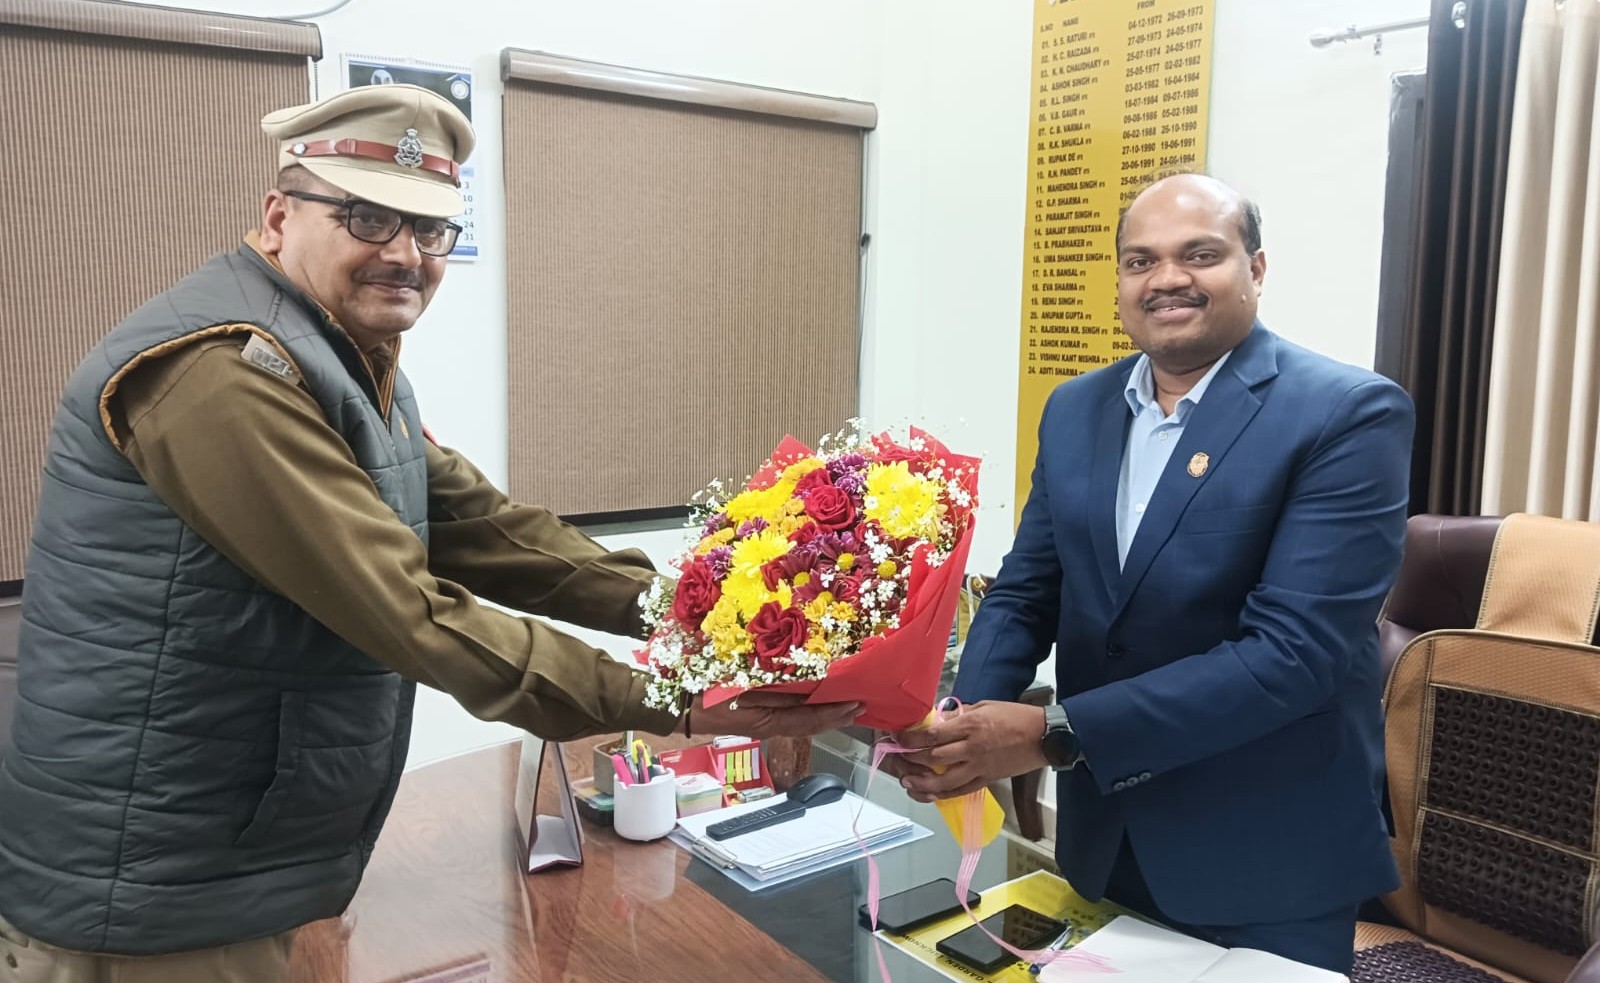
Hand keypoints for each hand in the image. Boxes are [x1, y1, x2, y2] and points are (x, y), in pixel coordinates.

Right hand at [685, 691, 862, 739]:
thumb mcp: (742, 685)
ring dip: (825, 717)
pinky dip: (807, 712)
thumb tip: (807, 690)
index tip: (856, 704)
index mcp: (767, 721)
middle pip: (810, 726)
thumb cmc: (706, 691)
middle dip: (836, 718)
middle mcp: (769, 727)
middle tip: (861, 708)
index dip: (835, 713)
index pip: (810, 719)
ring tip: (845, 708)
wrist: (678, 705)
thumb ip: (774, 688)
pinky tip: (814, 703)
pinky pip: (788, 718)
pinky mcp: (756, 720)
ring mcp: (762, 725)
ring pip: (801, 724)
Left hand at [890, 701, 1046, 801]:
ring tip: (907, 782)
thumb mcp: (985, 706)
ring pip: (944, 781)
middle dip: (911, 759)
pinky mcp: (987, 780)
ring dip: (922, 783)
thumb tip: (939, 721)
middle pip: (933, 758)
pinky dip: (943, 794)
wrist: (1043, 737)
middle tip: (898, 758)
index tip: (897, 738)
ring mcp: (979, 767)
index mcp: (970, 725)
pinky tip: (930, 793)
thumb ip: (960, 715)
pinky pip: (961, 791)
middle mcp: (972, 748)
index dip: (911, 739)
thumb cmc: (1015, 716)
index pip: (932, 734)